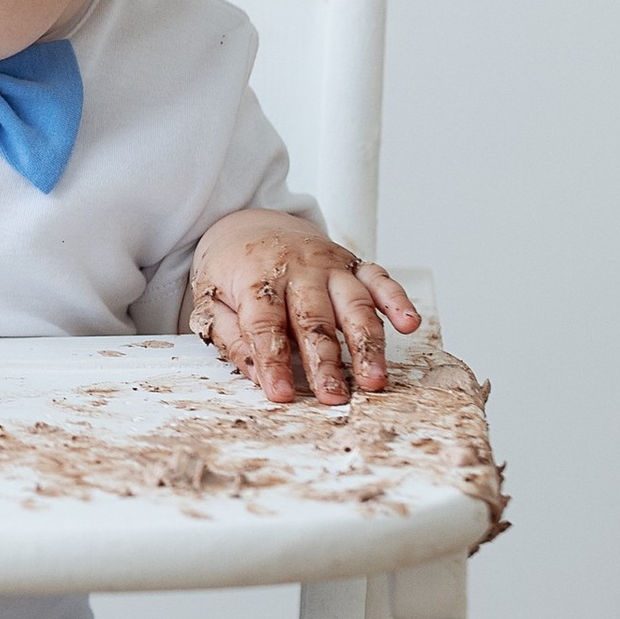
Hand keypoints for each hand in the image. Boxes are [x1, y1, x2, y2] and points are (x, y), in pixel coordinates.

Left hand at [186, 211, 419, 406]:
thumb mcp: (210, 299)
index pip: (265, 323)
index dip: (273, 361)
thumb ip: (232, 338)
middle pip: (314, 318)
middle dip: (325, 360)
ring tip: (373, 380)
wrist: (250, 223)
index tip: (281, 394)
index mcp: (256, 276)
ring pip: (354, 304)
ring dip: (367, 344)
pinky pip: (380, 280)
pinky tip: (409, 325)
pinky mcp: (353, 263)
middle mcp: (298, 268)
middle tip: (332, 396)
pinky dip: (398, 301)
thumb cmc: (233, 270)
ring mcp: (330, 265)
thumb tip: (257, 376)